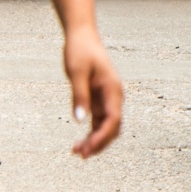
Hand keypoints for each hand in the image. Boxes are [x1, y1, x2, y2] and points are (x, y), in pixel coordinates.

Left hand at [63, 28, 122, 158]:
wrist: (82, 37)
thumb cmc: (80, 51)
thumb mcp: (77, 72)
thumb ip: (79, 96)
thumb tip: (80, 120)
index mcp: (113, 89)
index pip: (113, 119)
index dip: (103, 136)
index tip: (89, 148)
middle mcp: (113, 96)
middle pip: (113, 127)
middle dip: (100, 143)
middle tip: (81, 154)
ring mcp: (107, 99)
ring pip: (106, 127)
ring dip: (95, 141)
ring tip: (78, 152)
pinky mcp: (98, 100)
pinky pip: (98, 122)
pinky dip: (91, 134)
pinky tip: (79, 143)